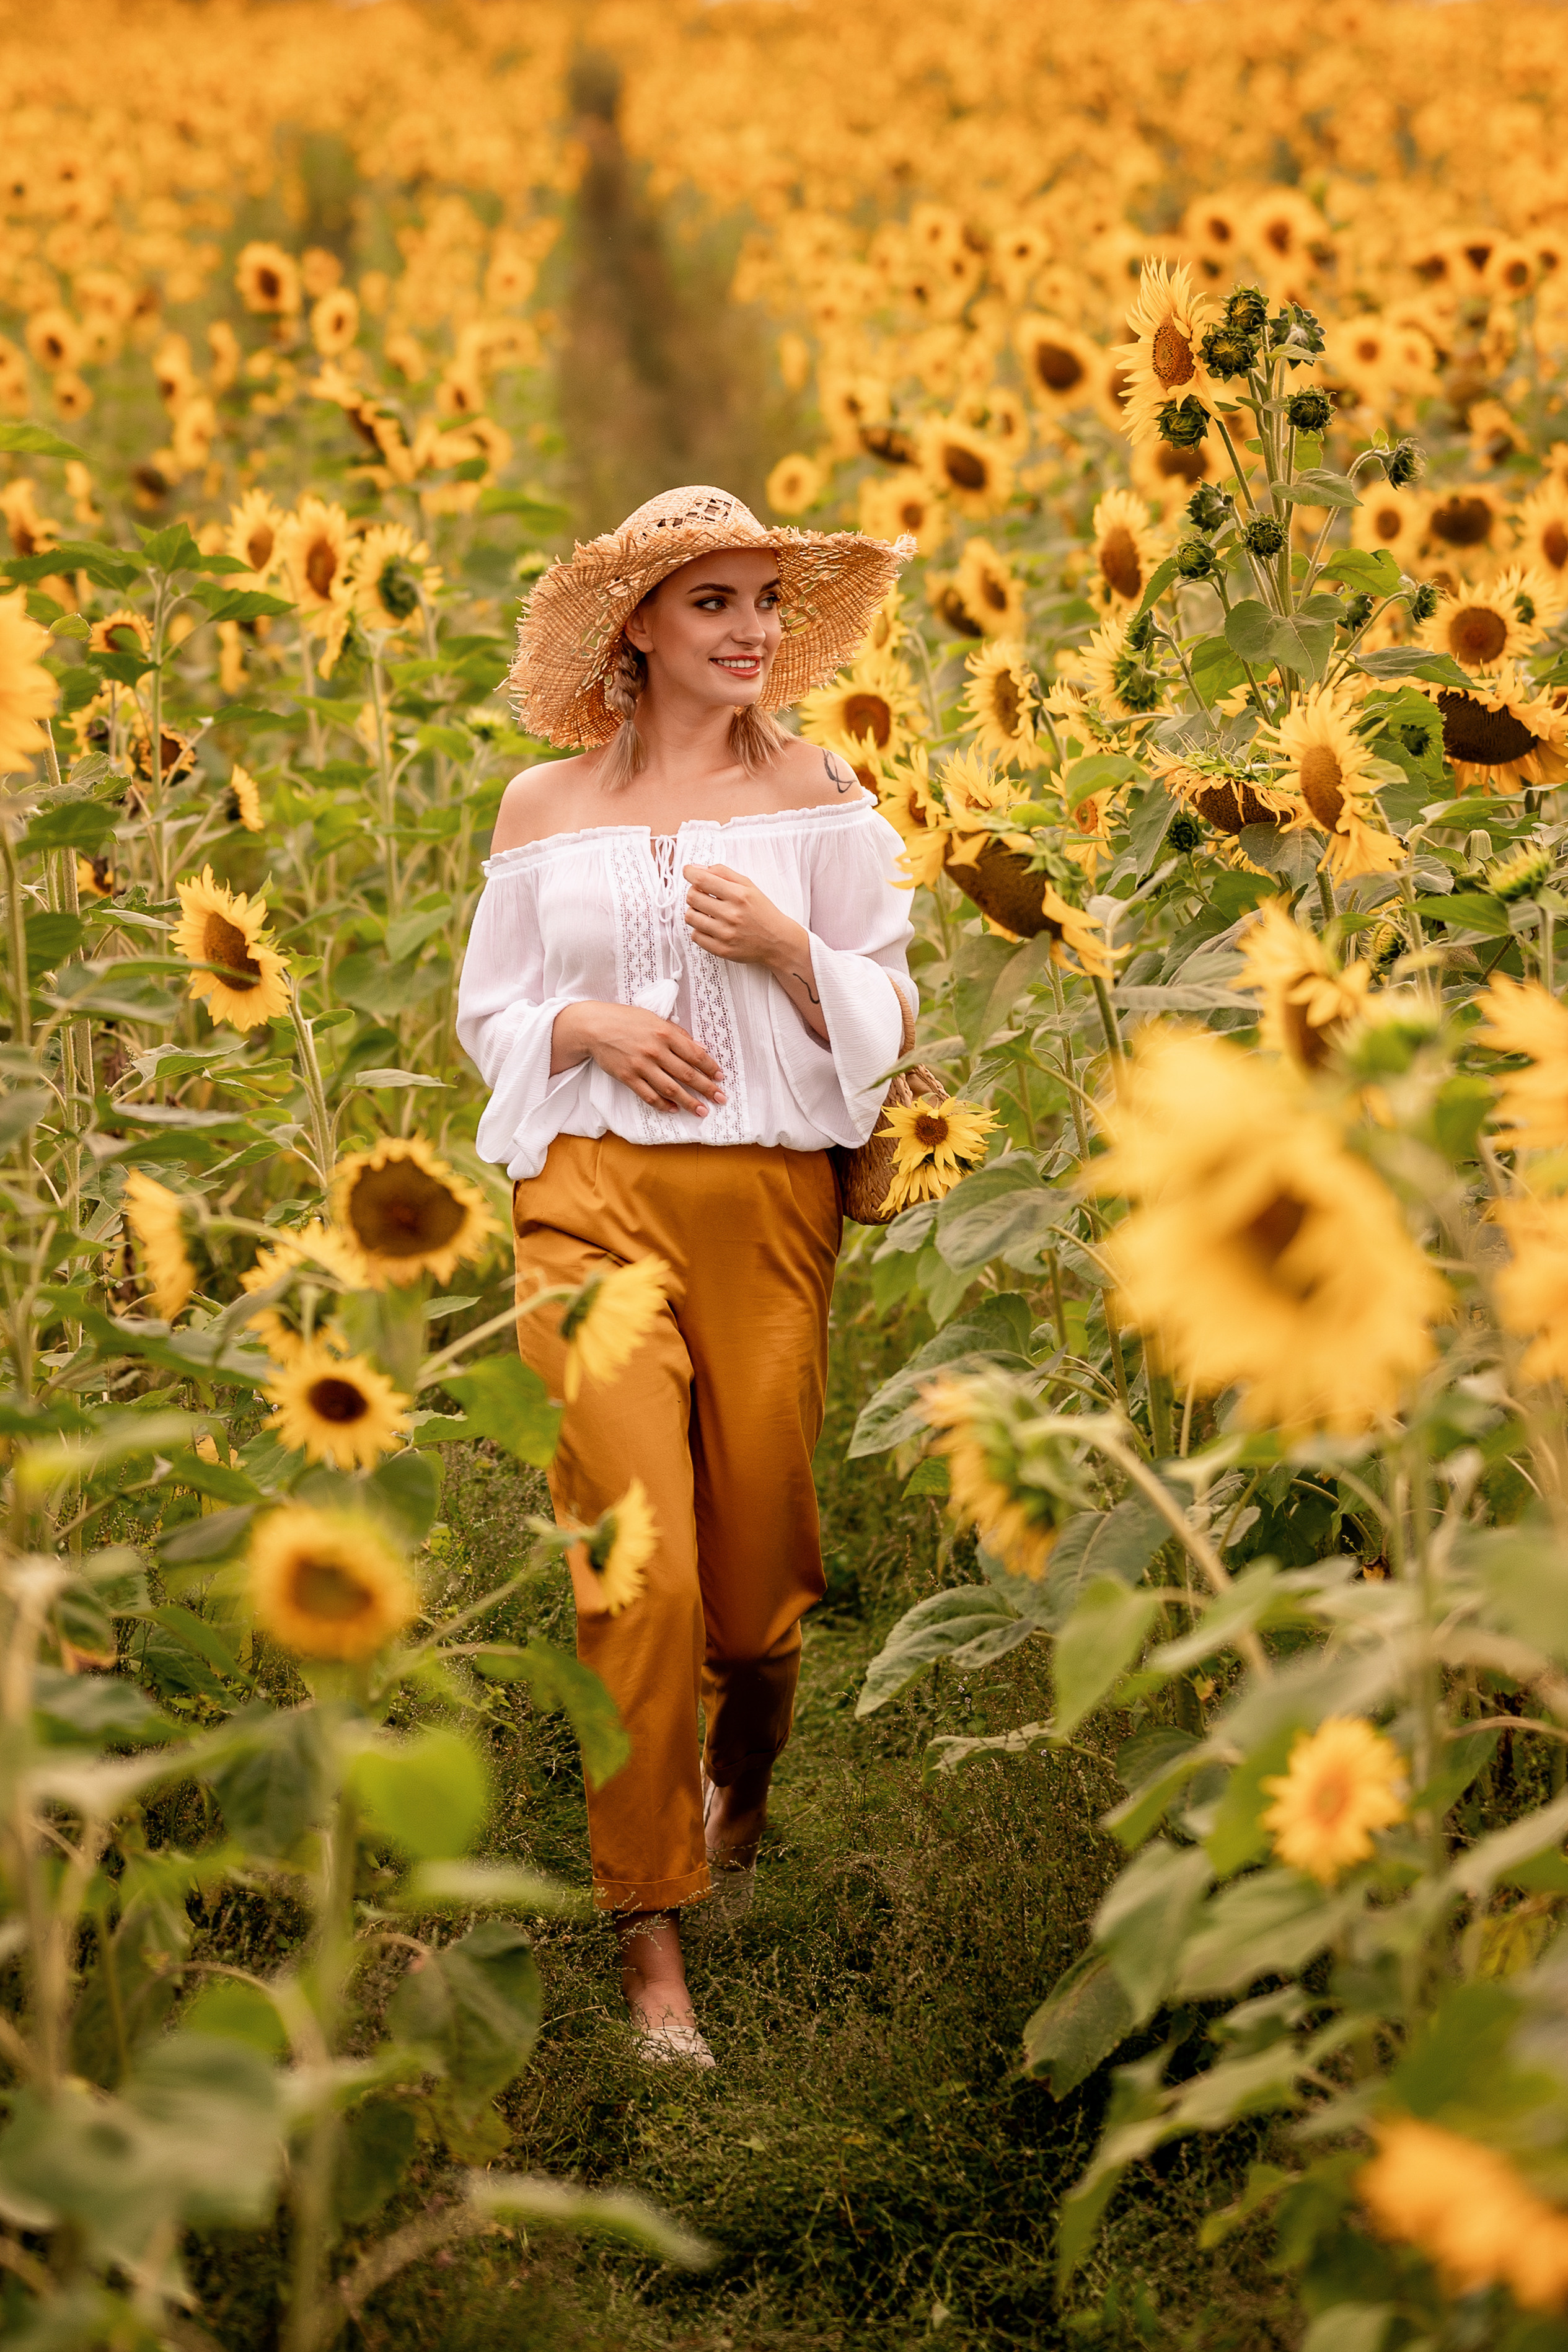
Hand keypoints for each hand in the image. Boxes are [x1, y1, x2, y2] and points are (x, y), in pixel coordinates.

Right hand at [550, 1001, 725, 1115]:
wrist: (595, 1026)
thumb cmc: (627, 1020)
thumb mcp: (655, 1020)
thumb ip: (678, 1035)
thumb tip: (700, 1050)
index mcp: (665, 1033)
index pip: (695, 1054)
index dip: (710, 1068)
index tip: (720, 1077)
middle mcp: (656, 1050)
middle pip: (687, 1074)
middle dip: (706, 1088)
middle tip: (721, 1099)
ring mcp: (641, 1065)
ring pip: (671, 1088)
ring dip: (689, 1101)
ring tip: (702, 1111)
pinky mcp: (628, 1077)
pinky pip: (649, 1095)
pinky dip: (663, 1104)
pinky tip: (674, 1109)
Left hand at [683, 863, 802, 969]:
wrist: (777, 941)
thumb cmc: (762, 912)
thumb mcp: (748, 886)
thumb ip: (723, 873)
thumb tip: (698, 869)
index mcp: (739, 895)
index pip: (702, 880)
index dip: (690, 873)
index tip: (688, 872)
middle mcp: (731, 914)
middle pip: (692, 897)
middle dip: (694, 893)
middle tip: (703, 895)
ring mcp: (725, 934)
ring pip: (690, 917)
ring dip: (695, 911)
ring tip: (707, 912)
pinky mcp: (721, 949)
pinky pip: (695, 936)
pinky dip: (700, 929)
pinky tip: (711, 927)